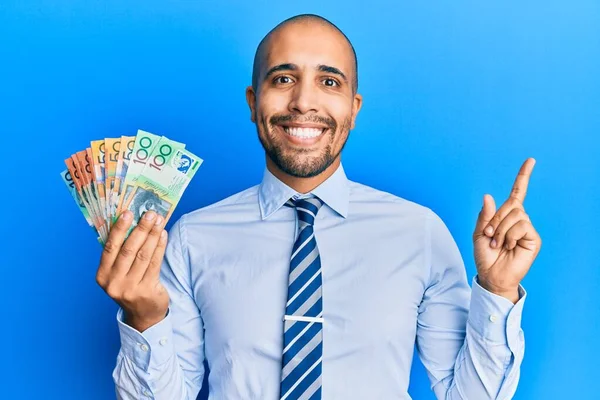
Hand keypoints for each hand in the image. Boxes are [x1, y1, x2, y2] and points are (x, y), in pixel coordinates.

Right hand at [95, 210, 169, 331]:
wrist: (143, 315)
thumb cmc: (131, 286)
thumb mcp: (119, 273)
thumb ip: (121, 252)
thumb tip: (132, 222)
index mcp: (102, 275)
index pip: (110, 248)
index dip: (119, 229)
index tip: (128, 213)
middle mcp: (113, 282)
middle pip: (128, 250)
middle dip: (140, 229)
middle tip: (150, 213)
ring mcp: (130, 288)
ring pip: (143, 255)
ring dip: (152, 235)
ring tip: (159, 221)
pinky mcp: (146, 291)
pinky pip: (155, 264)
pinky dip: (160, 247)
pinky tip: (163, 235)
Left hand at [473, 158, 541, 302]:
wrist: (491, 275)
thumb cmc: (485, 256)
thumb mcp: (479, 233)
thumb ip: (484, 215)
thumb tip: (488, 196)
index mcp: (505, 216)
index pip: (517, 193)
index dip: (523, 176)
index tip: (531, 161)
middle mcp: (518, 220)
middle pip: (511, 205)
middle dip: (495, 219)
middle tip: (489, 235)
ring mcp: (527, 229)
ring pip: (515, 215)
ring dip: (501, 230)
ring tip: (497, 243)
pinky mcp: (533, 239)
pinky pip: (521, 226)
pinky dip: (509, 235)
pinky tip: (508, 246)